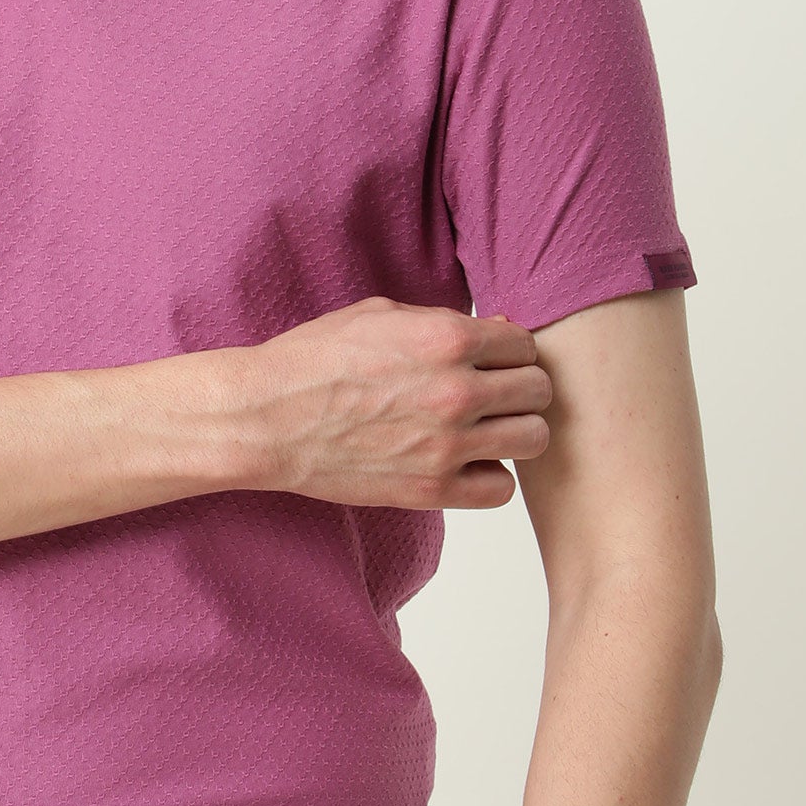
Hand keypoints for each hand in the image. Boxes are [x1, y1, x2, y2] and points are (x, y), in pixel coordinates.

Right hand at [248, 296, 551, 511]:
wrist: (267, 418)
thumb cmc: (314, 361)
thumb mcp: (381, 316)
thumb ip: (444, 322)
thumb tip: (499, 332)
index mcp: (447, 338)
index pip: (525, 344)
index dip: (509, 350)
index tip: (491, 360)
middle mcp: (457, 390)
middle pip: (539, 390)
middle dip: (518, 388)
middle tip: (492, 394)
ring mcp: (448, 444)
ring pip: (534, 439)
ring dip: (514, 431)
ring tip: (484, 429)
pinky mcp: (433, 489)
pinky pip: (501, 489)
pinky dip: (489, 476)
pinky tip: (463, 461)